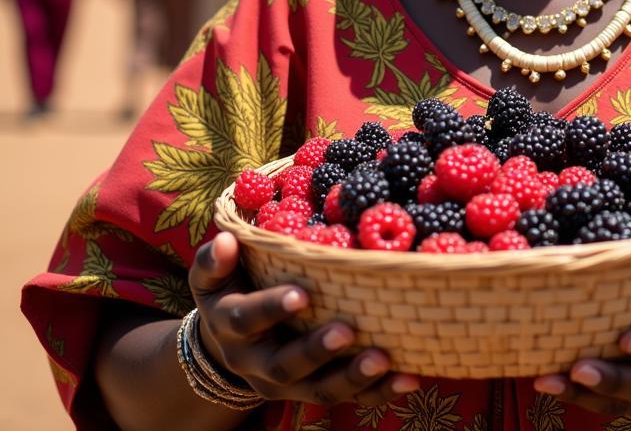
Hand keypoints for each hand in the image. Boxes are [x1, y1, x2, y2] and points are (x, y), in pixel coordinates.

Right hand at [188, 231, 419, 406]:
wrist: (228, 347)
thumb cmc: (230, 292)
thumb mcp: (212, 277)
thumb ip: (215, 260)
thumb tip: (227, 240)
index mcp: (233, 327)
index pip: (247, 319)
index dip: (272, 308)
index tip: (302, 294)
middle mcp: (258, 363)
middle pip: (285, 366)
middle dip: (316, 351)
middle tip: (347, 331)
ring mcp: (289, 384)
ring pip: (320, 389)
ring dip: (353, 378)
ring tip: (384, 360)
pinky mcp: (316, 390)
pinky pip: (349, 397)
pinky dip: (379, 391)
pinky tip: (409, 378)